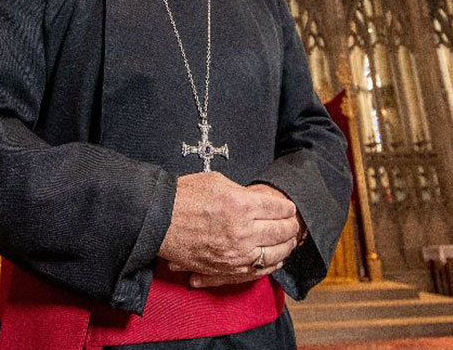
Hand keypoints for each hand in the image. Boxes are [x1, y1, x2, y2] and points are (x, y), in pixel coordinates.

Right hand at [159, 173, 299, 278]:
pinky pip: (257, 271)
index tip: (289, 208)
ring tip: (289, 242)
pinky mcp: (226, 268)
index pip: (278, 209)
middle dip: (291, 227)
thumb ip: (243, 193)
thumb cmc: (184, 196)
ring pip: (274, 254)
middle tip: (293, 224)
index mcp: (242, 205)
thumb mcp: (218, 182)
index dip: (287, 208)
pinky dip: (270, 266)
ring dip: (285, 247)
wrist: (159, 220)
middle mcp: (242, 232)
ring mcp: (235, 254)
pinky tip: (276, 260)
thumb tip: (258, 202)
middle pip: (280, 232)